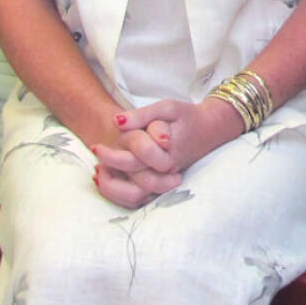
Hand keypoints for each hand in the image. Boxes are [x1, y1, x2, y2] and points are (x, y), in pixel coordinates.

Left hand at [92, 96, 242, 207]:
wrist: (211, 129)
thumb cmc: (187, 117)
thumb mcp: (167, 107)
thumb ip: (143, 115)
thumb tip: (117, 122)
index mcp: (168, 151)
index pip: (136, 159)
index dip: (113, 155)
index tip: (96, 145)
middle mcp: (167, 169)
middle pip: (133, 177)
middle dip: (110, 167)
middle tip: (94, 153)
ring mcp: (166, 179)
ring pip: (136, 195)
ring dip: (113, 187)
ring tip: (97, 172)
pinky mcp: (164, 183)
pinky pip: (140, 197)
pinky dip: (120, 193)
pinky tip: (107, 178)